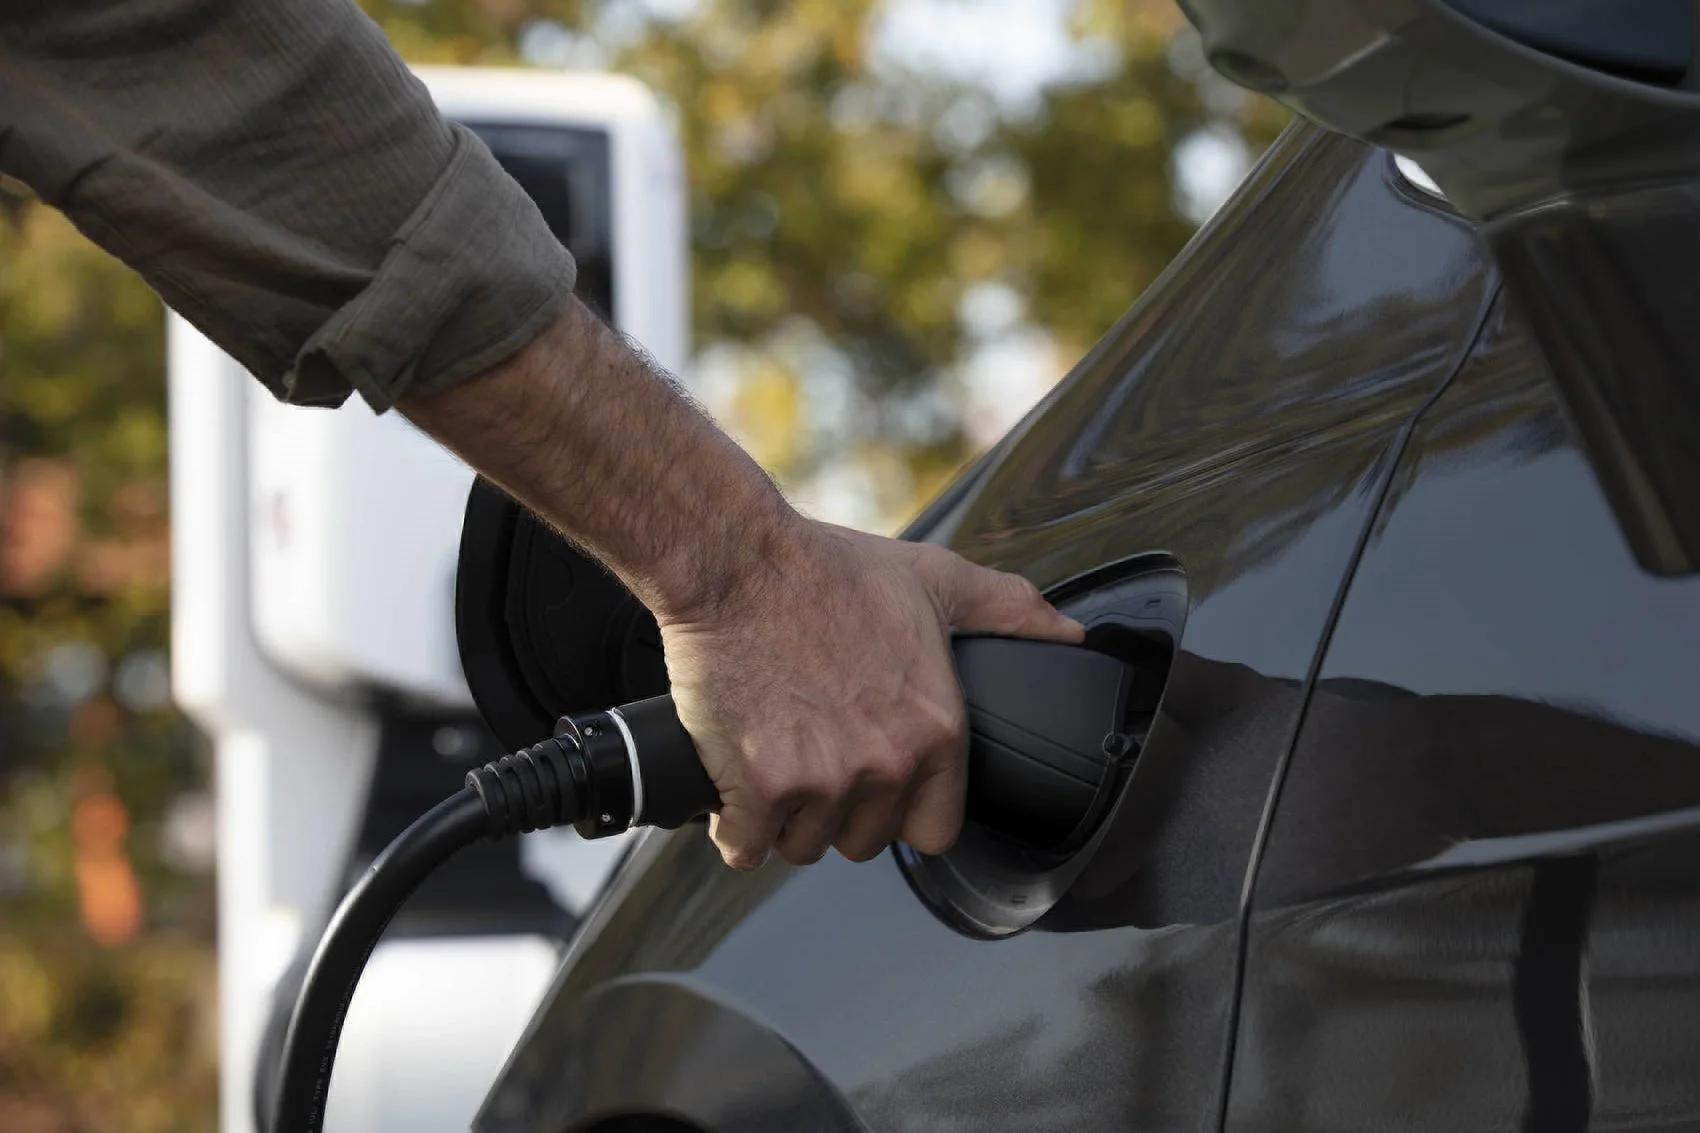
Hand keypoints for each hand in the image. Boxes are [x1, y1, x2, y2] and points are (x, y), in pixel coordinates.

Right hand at [659, 518, 1083, 869]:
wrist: (737, 563)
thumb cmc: (829, 569)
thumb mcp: (934, 579)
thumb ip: (1008, 611)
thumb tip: (1071, 635)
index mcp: (938, 730)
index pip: (936, 830)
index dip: (904, 810)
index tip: (878, 781)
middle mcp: (888, 765)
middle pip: (866, 841)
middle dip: (841, 810)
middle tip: (816, 754)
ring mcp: (823, 781)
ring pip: (806, 846)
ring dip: (787, 818)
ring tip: (776, 758)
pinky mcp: (760, 788)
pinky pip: (747, 848)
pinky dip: (737, 826)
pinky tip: (737, 786)